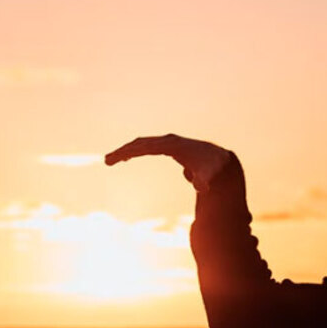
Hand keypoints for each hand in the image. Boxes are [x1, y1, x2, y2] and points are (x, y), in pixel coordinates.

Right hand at [105, 134, 232, 191]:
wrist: (219, 162)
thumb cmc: (212, 169)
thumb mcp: (208, 175)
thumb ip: (204, 180)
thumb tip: (201, 186)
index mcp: (171, 145)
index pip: (145, 147)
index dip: (129, 152)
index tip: (114, 160)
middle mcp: (168, 141)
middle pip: (141, 144)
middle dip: (123, 151)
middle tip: (107, 161)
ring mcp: (168, 143)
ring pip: (143, 144)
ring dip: (127, 151)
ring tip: (112, 160)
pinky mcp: (168, 147)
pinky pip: (148, 147)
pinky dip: (135, 151)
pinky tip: (127, 158)